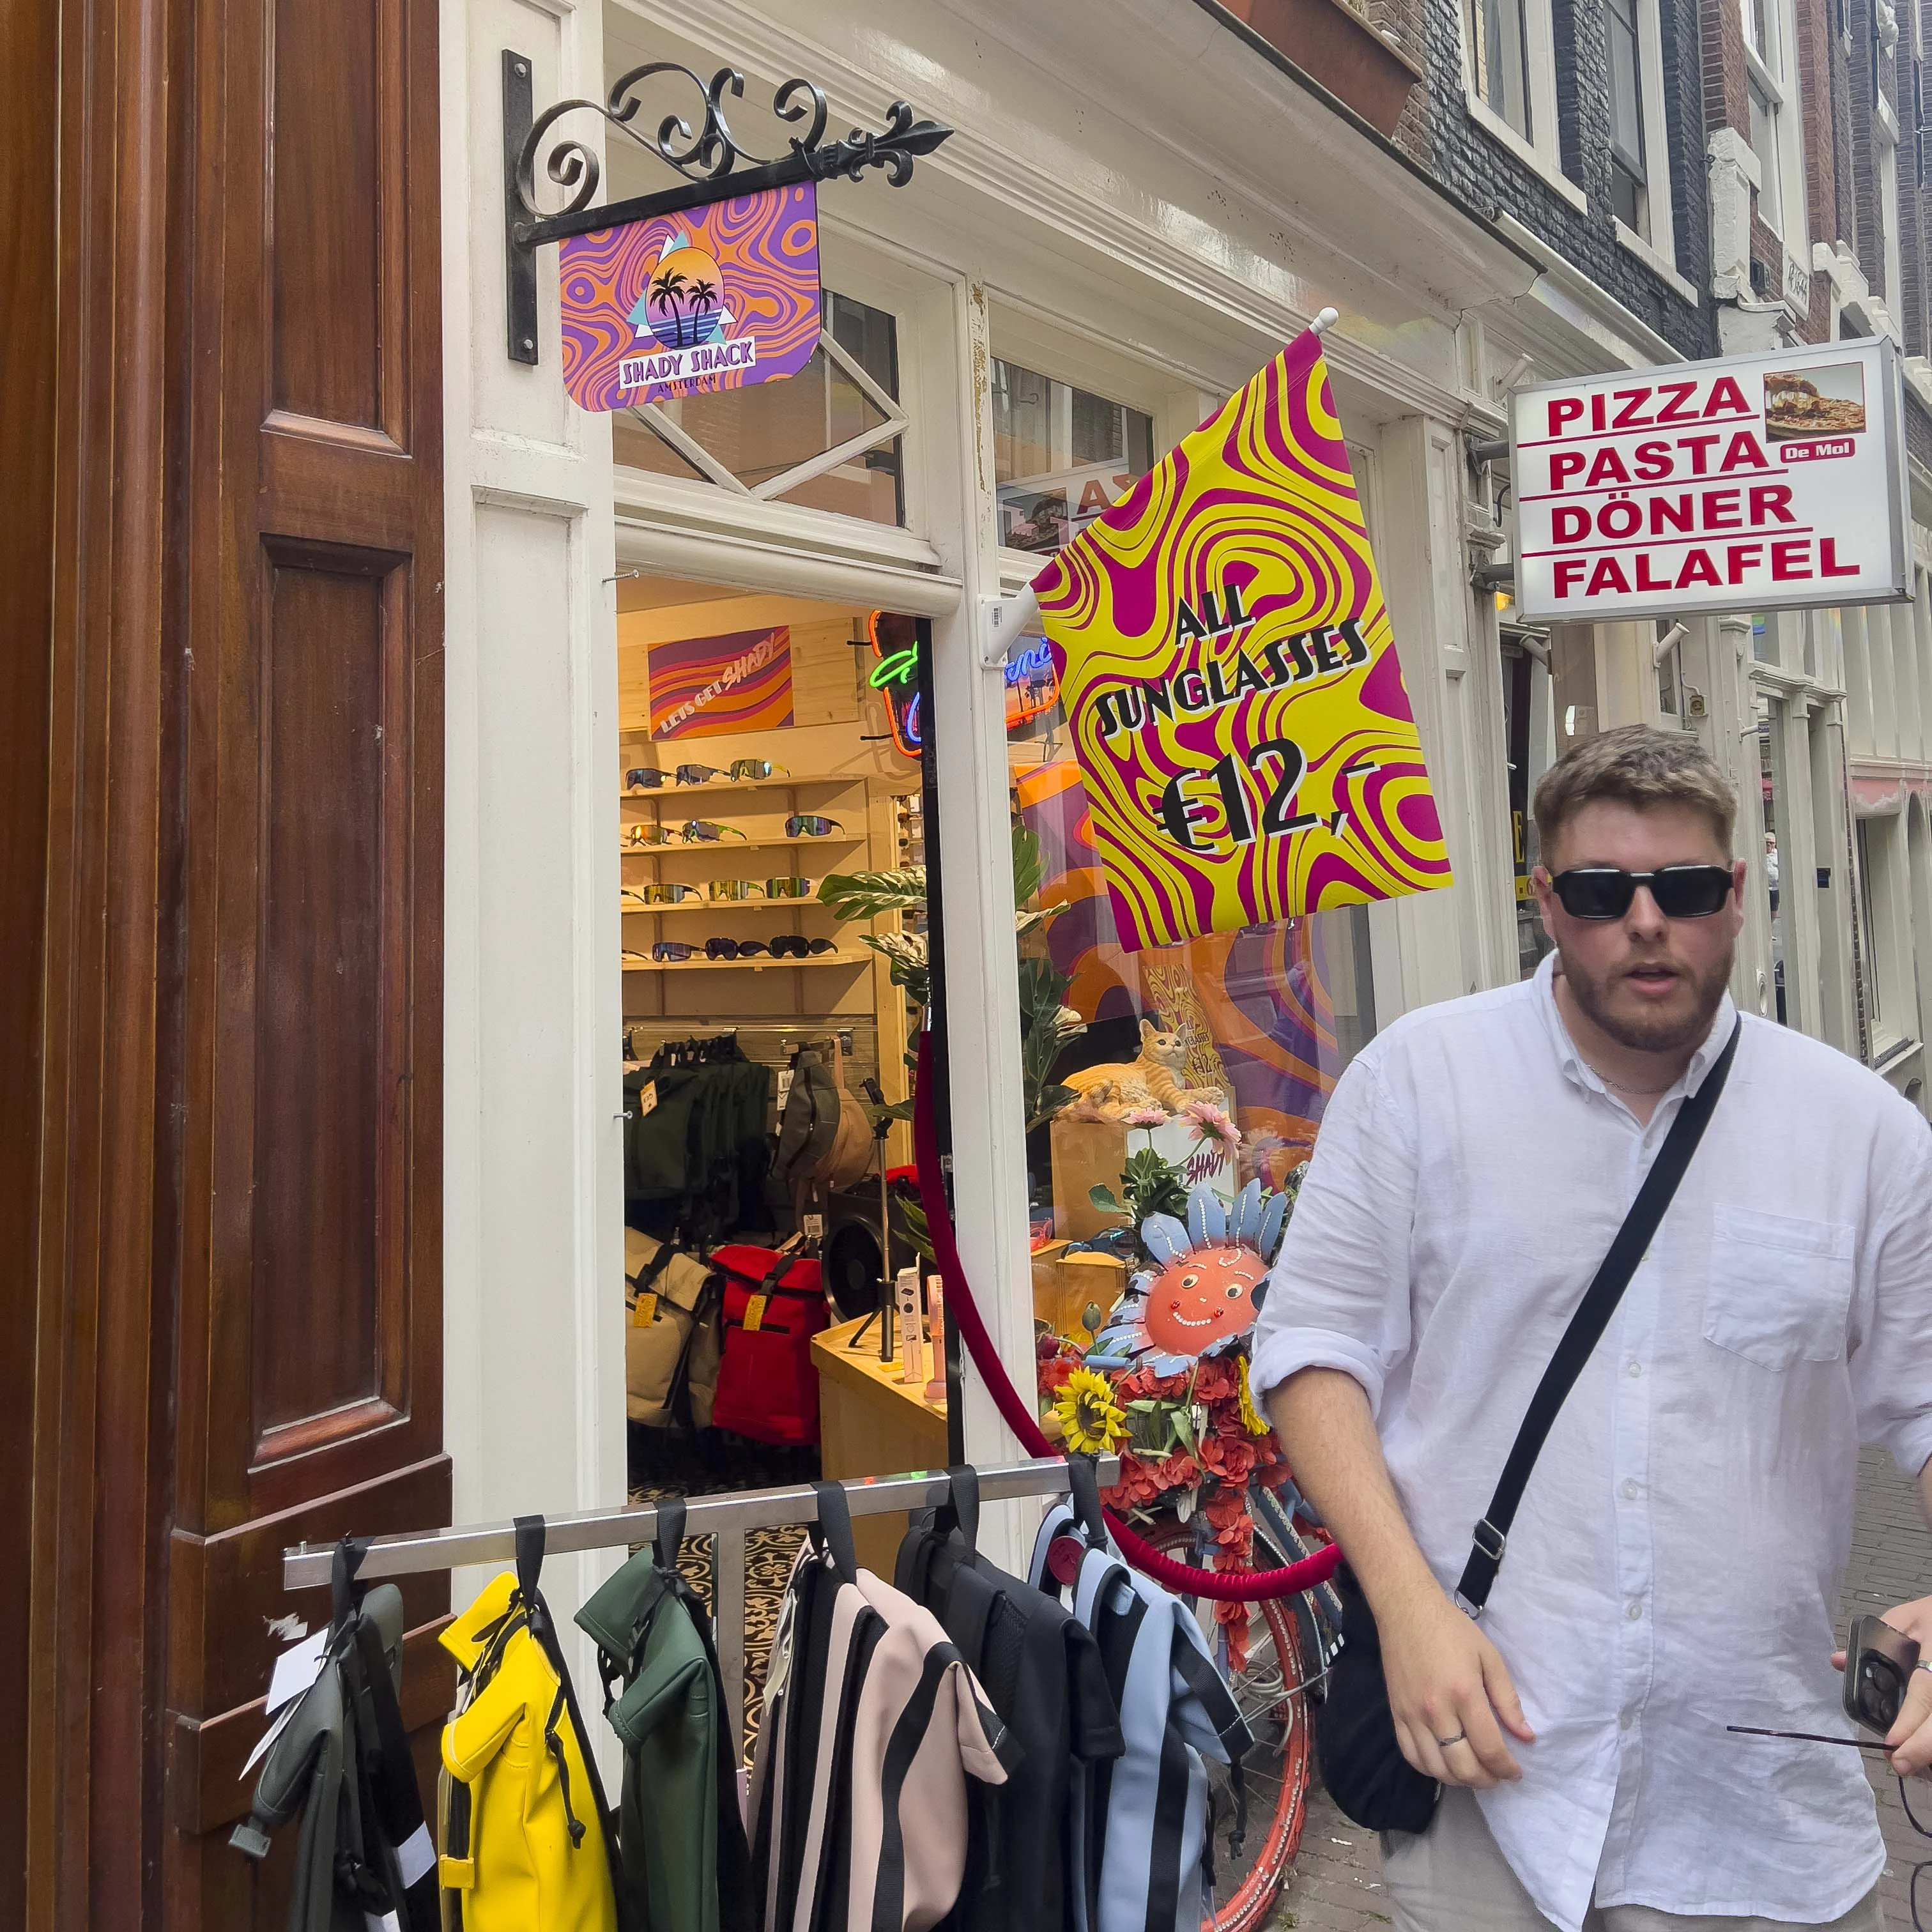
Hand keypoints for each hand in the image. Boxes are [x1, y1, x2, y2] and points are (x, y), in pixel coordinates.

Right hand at [1377, 1579, 1536, 1788]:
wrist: (1406, 1609)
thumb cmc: (1452, 1629)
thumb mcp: (1489, 1657)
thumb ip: (1508, 1699)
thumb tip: (1526, 1737)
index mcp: (1465, 1694)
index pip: (1489, 1749)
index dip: (1507, 1768)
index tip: (1516, 1771)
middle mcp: (1436, 1711)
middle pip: (1464, 1767)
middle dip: (1487, 1780)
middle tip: (1498, 1775)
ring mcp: (1412, 1715)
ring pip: (1437, 1769)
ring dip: (1461, 1779)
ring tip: (1474, 1772)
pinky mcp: (1396, 1714)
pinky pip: (1412, 1757)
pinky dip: (1431, 1769)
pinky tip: (1445, 1763)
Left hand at [1833, 1595, 1931, 1779]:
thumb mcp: (1907, 1618)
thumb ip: (1874, 1639)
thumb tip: (1837, 1661)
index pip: (1926, 1692)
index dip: (1911, 1720)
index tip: (1892, 1743)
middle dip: (1923, 1746)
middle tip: (1899, 1765)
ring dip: (1931, 1750)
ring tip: (1913, 1766)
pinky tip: (1926, 1757)